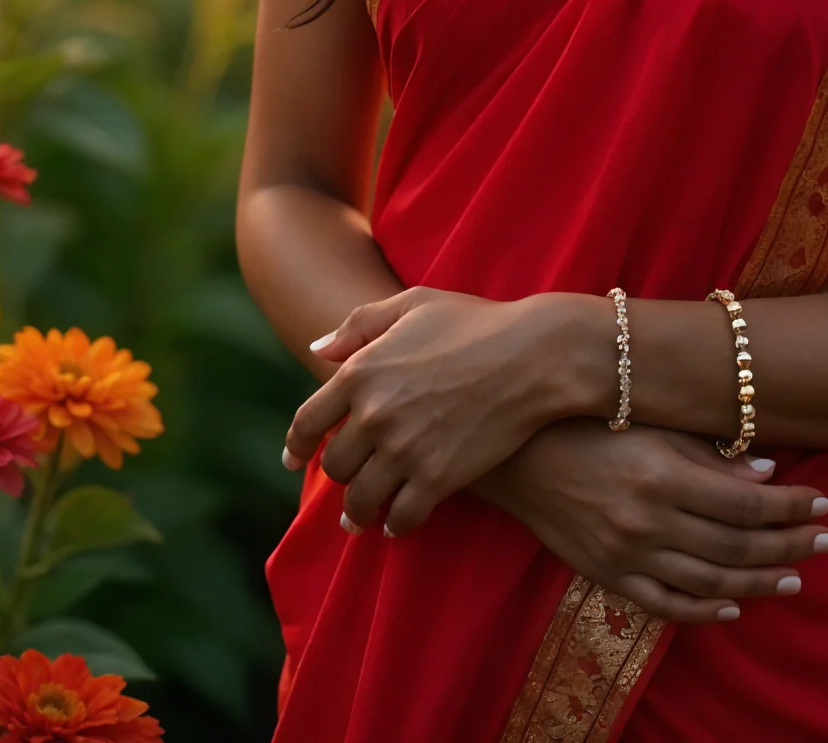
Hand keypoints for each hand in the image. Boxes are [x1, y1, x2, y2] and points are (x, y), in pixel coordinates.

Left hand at [283, 285, 581, 533]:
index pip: (307, 422)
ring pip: (361, 499)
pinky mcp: (438, 478)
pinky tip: (397, 523)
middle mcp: (374, 414)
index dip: (295, 446)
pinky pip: (401, 516)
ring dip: (359, 511)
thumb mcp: (414, 304)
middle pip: (334, 466)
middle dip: (337, 476)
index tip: (293, 460)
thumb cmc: (476, 322)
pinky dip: (395, 524)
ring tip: (362, 516)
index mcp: (361, 371)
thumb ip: (360, 325)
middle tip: (346, 482)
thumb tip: (317, 349)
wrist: (534, 355)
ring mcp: (405, 449)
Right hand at [475, 420, 827, 624]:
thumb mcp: (653, 425)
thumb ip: (709, 453)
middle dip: (789, 545)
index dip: (790, 507)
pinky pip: (665, 604)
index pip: (746, 502)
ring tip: (795, 577)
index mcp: (663, 476)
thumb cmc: (594, 425)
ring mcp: (628, 555)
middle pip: (736, 544)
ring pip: (710, 580)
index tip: (823, 505)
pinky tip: (734, 607)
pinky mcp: (609, 576)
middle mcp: (649, 522)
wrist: (523, 457)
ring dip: (759, 582)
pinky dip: (704, 609)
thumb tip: (768, 473)